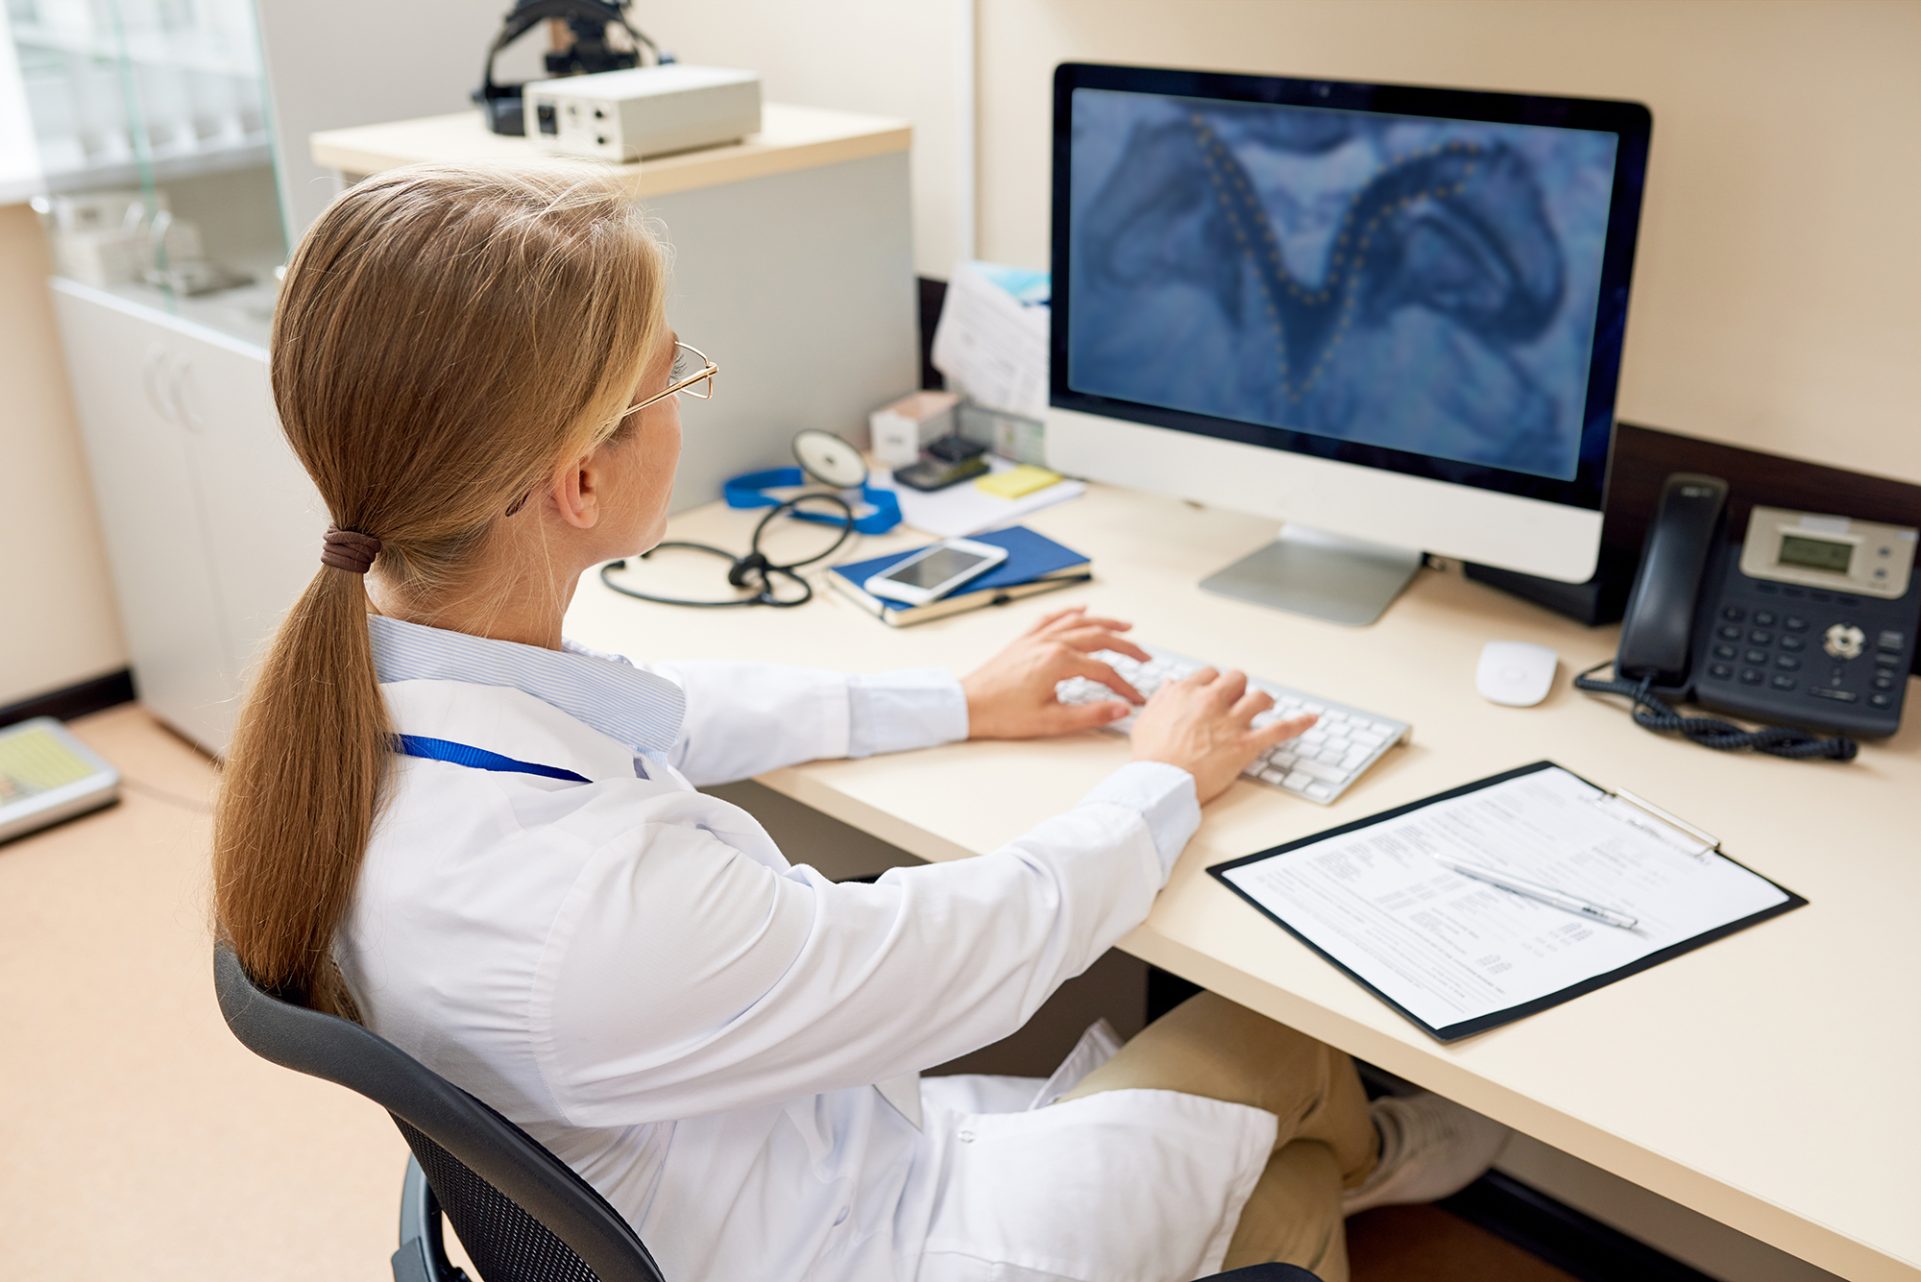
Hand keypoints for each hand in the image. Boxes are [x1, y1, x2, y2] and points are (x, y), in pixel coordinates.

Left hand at [962, 606, 1151, 738]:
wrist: (968, 705)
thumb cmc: (1003, 714)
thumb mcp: (1052, 721)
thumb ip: (1091, 714)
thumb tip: (1121, 709)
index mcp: (1060, 662)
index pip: (1105, 671)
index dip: (1125, 686)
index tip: (1136, 699)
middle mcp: (1051, 643)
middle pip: (1100, 638)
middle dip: (1127, 646)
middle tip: (1145, 657)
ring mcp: (1037, 638)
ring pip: (1079, 622)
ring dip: (1106, 622)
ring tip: (1126, 626)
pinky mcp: (1025, 640)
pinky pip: (1052, 618)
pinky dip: (1070, 612)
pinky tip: (1081, 610)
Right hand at [1128, 667, 1317, 803]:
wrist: (1159, 783)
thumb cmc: (1151, 757)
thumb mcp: (1147, 719)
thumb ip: (1162, 698)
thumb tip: (1172, 684)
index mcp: (1186, 693)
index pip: (1209, 674)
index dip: (1214, 683)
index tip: (1216, 692)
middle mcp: (1210, 702)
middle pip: (1236, 679)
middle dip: (1238, 688)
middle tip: (1237, 699)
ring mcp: (1230, 723)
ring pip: (1258, 697)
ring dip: (1263, 701)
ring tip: (1265, 707)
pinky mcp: (1245, 745)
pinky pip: (1279, 730)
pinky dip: (1298, 723)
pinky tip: (1311, 719)